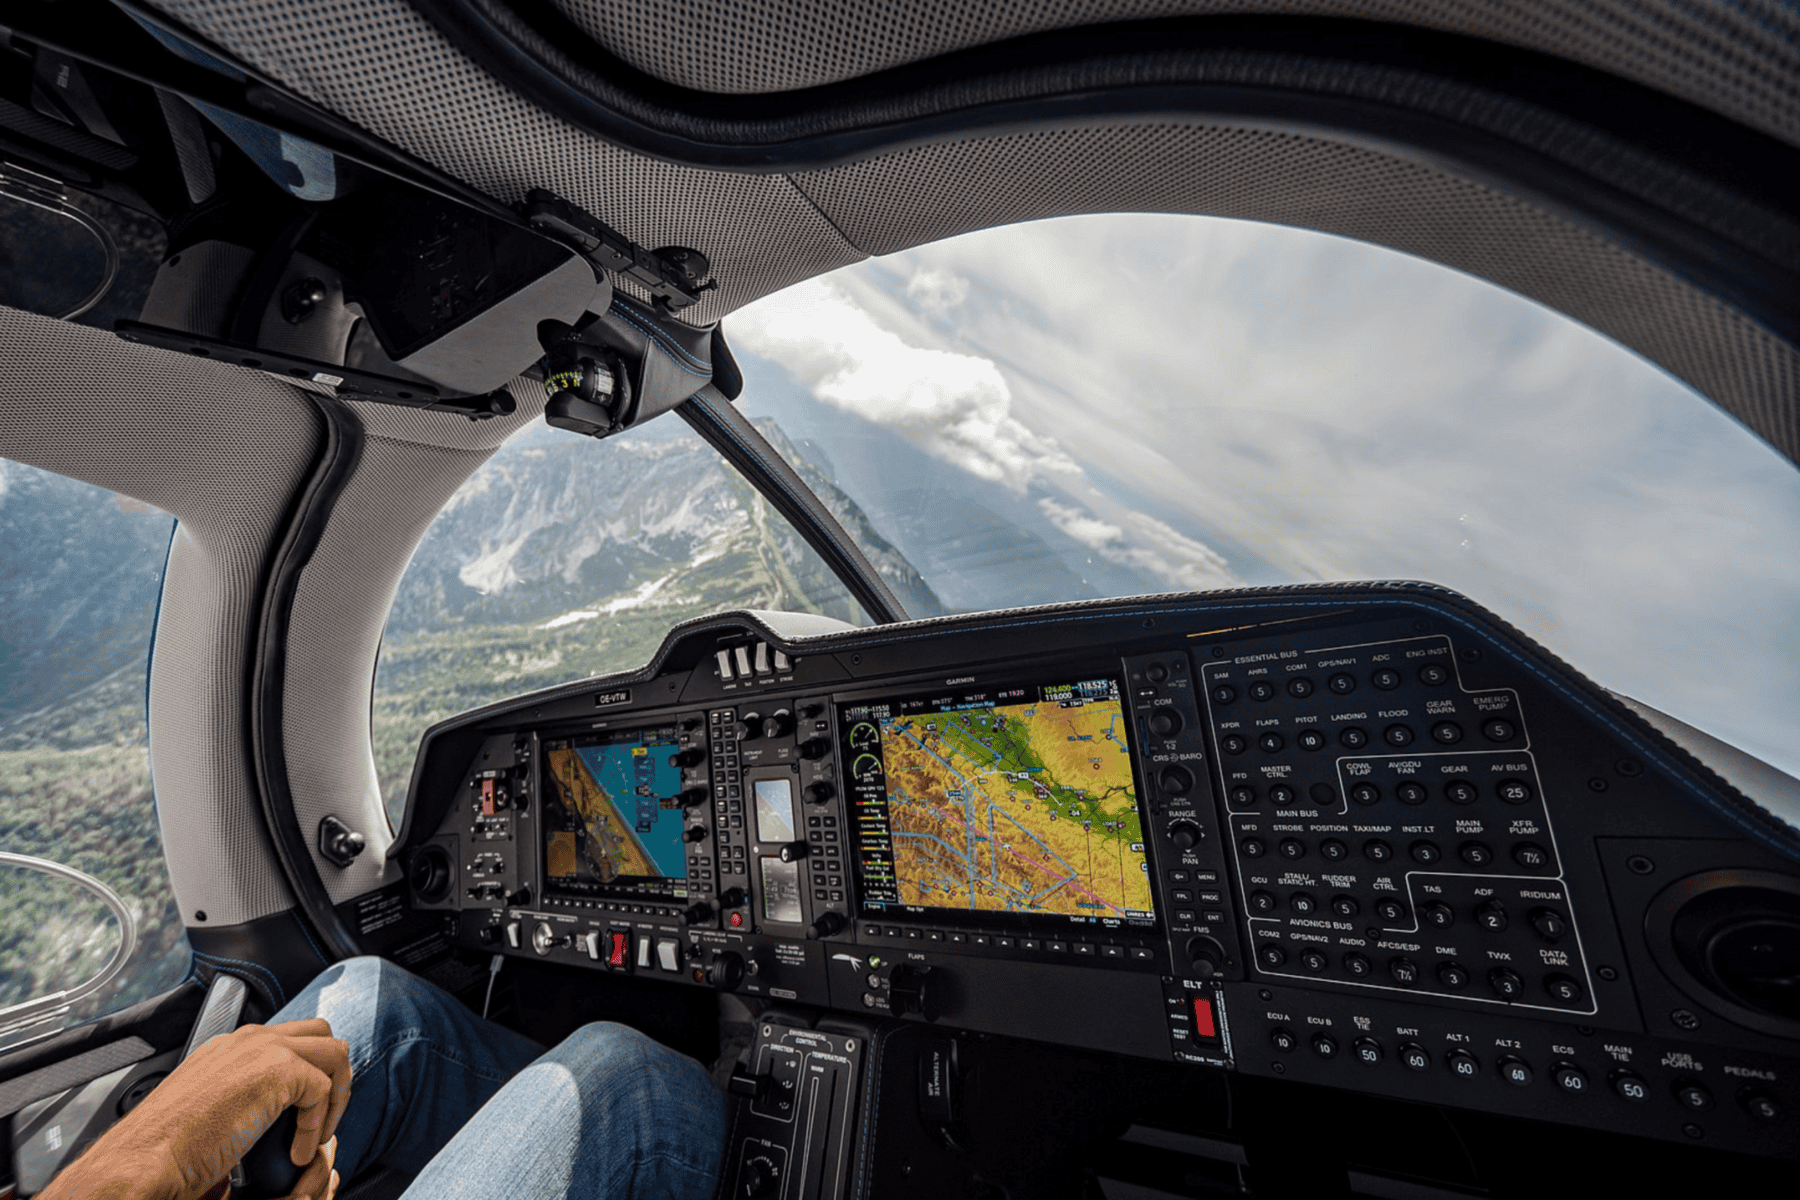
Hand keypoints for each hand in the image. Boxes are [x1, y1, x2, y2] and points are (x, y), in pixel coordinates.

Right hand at [41, 1018, 351, 1199]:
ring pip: (336, 1055)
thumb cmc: (165, 1148)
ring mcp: (265, 1050)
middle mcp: (249, 1039)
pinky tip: (296, 1152)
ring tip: (315, 1137)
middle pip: (321, 1034)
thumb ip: (237, 1093)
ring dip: (335, 1098)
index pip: (290, 1037)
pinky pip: (324, 1091)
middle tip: (321, 1118)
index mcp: (229, 1046)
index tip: (305, 1109)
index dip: (308, 1070)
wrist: (143, 1160)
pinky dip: (317, 1126)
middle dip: (333, 1074)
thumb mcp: (206, 1107)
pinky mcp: (278, 1071)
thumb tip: (263, 1111)